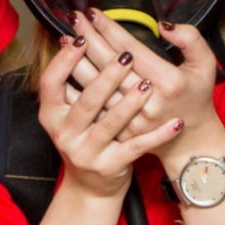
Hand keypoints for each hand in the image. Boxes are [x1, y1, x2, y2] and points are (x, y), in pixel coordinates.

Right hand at [38, 23, 175, 198]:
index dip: (64, 60)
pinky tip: (174, 124)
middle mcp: (64, 133)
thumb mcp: (68, 113)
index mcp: (52, 114)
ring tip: (147, 85)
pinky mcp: (110, 166)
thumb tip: (73, 38)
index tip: (81, 38)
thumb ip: (71, 81)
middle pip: (86, 100)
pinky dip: (158, 135)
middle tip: (125, 56)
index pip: (50, 82)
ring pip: (111, 123)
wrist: (91, 186)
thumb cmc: (85, 138)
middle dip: (106, 76)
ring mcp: (86, 152)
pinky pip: (137, 147)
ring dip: (130, 103)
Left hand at [71, 11, 224, 163]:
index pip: (130, 49)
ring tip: (66, 39)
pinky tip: (67, 72)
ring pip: (97, 87)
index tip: (94, 13)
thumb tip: (162, 25)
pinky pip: (94, 108)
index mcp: (168, 82)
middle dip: (89, 37)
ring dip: (77, 61)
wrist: (192, 141)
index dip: (109, 29)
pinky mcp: (121, 132)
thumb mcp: (205, 64)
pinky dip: (78, 89)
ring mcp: (132, 120)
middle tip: (75, 18)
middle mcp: (148, 101)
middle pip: (109, 64)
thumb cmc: (197, 96)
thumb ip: (191, 39)